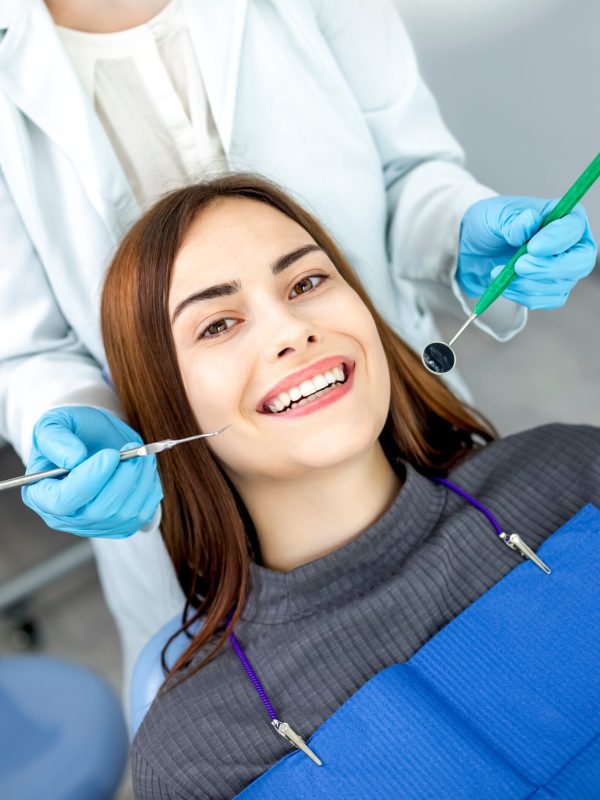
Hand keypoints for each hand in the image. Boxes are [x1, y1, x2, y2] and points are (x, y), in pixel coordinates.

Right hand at [22, 406, 162, 537]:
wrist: (96, 440)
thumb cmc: (73, 432)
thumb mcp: (56, 422)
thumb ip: (56, 437)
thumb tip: (73, 460)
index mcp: (41, 494)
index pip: (62, 502)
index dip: (89, 480)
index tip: (110, 455)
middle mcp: (64, 516)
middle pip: (97, 511)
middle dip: (121, 478)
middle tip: (132, 449)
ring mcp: (93, 525)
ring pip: (122, 514)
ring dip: (139, 480)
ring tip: (141, 454)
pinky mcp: (118, 526)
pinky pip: (140, 516)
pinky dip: (148, 490)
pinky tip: (144, 469)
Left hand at [457, 196, 596, 308]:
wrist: (475, 250)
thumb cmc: (491, 225)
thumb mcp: (495, 215)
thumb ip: (513, 220)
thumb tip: (530, 221)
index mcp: (565, 216)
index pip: (573, 229)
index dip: (556, 240)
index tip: (532, 247)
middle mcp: (572, 244)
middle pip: (580, 262)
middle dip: (548, 269)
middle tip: (518, 266)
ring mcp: (564, 269)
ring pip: (561, 286)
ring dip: (528, 284)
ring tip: (499, 273)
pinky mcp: (552, 289)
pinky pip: (548, 301)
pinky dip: (524, 296)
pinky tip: (506, 286)